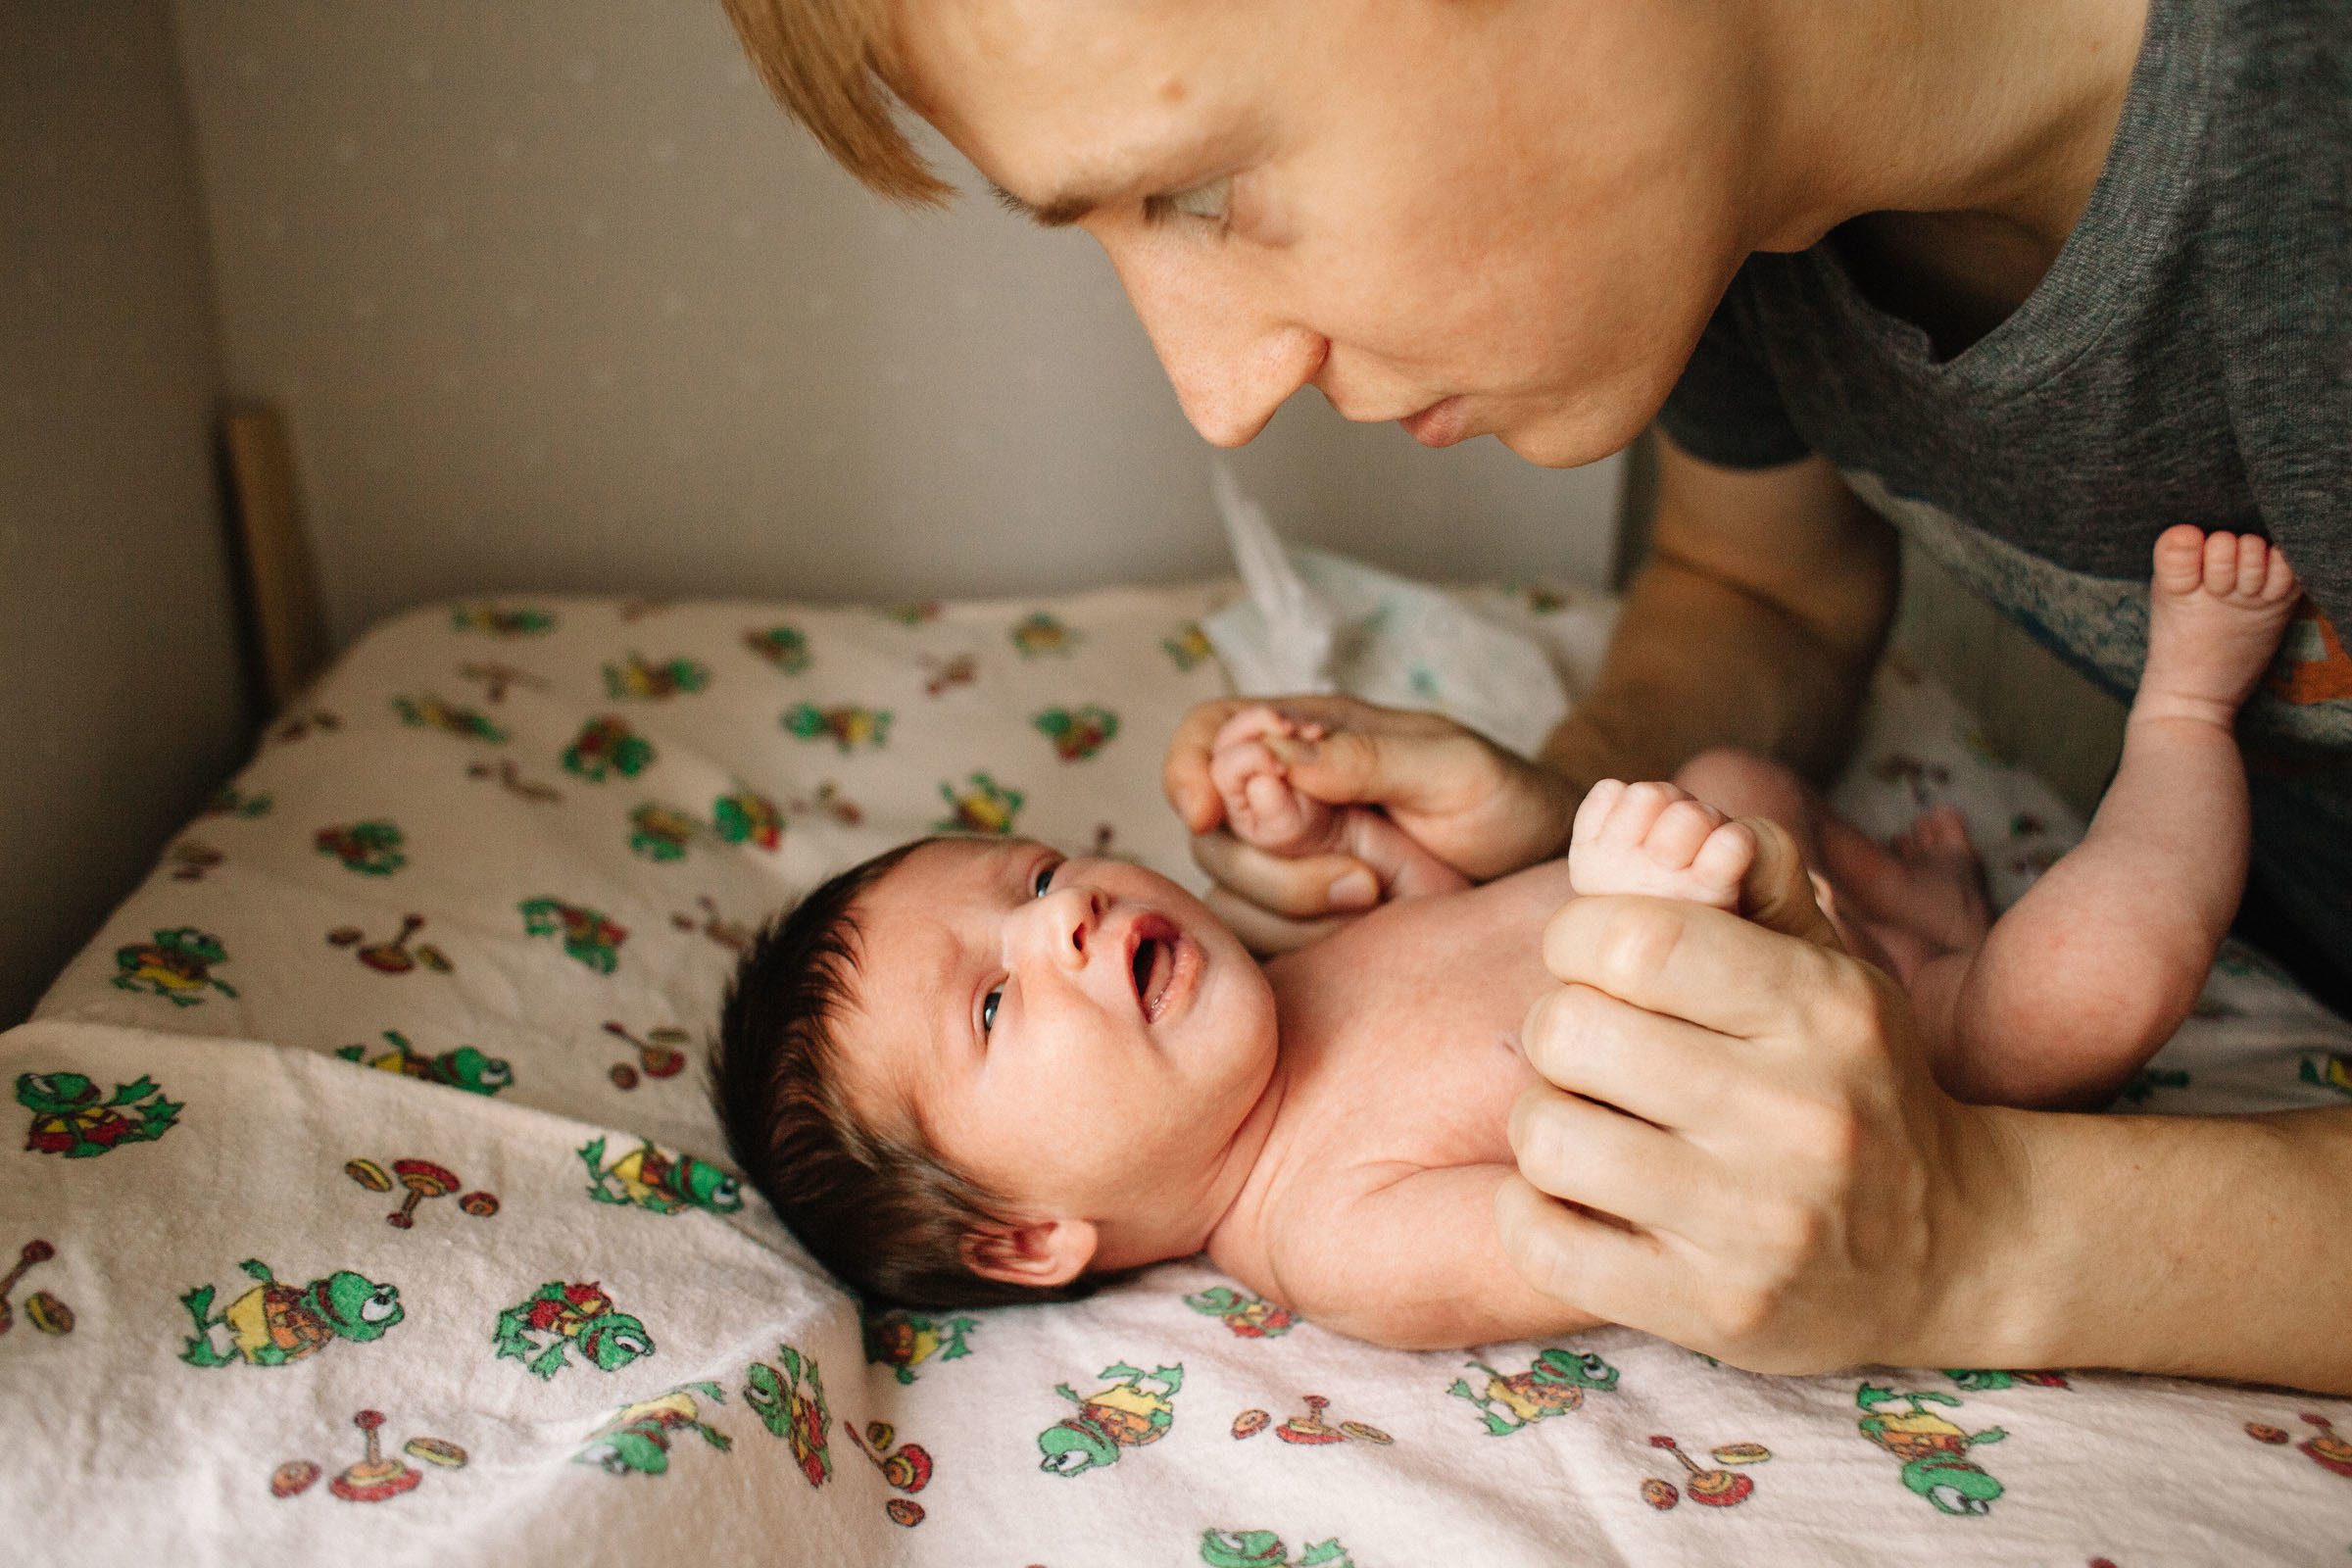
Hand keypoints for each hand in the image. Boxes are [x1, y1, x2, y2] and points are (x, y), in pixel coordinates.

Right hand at [1164, 695, 1579, 945]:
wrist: (1549, 878)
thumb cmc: (1509, 804)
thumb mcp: (1454, 768)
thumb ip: (1363, 758)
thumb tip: (1269, 752)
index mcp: (1308, 737)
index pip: (1208, 735)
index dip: (1187, 768)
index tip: (1207, 811)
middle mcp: (1286, 799)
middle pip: (1211, 832)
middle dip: (1278, 866)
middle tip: (1369, 880)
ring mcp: (1292, 866)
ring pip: (1229, 896)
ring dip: (1297, 911)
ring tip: (1382, 900)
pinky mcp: (1304, 926)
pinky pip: (1260, 945)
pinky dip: (1301, 948)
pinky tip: (1362, 937)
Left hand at [1494, 893, 2022, 1372]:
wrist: (1956, 1251)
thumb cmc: (1860, 1083)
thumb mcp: (1835, 968)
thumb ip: (1754, 875)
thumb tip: (1664, 801)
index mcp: (1821, 1009)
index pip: (1634, 934)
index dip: (1578, 936)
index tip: (1594, 960)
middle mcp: (1795, 1116)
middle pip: (1568, 1030)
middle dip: (1557, 1027)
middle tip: (1590, 1049)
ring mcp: (1755, 1225)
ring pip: (1545, 1136)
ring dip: (1546, 1121)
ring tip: (1591, 1124)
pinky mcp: (1713, 1313)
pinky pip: (1543, 1241)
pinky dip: (1533, 1213)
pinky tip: (1579, 1198)